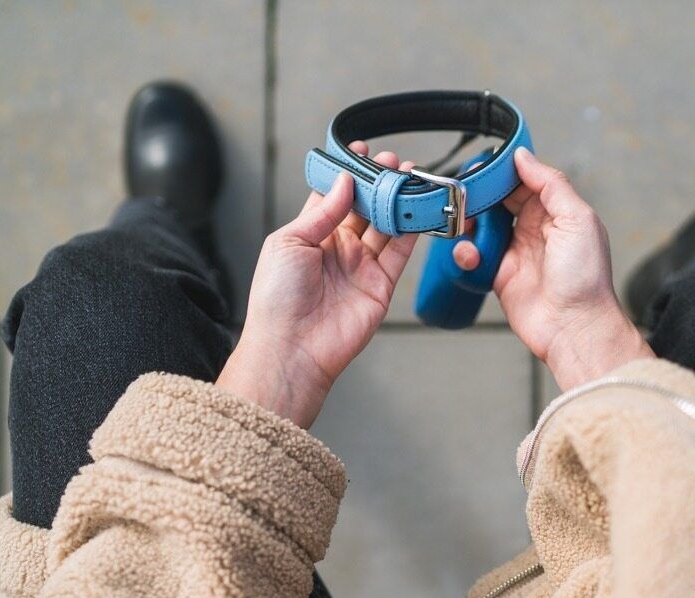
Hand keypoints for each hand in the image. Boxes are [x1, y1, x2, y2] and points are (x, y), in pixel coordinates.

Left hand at [217, 145, 417, 426]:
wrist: (292, 347)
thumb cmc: (277, 299)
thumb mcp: (289, 242)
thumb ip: (322, 211)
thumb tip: (345, 182)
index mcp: (309, 235)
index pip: (333, 196)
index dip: (348, 173)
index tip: (361, 152)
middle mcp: (337, 249)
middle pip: (364, 208)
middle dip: (379, 183)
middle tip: (394, 162)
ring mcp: (360, 266)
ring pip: (385, 226)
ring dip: (398, 201)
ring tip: (411, 176)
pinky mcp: (380, 285)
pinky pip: (400, 252)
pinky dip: (412, 230)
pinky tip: (418, 208)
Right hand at [453, 147, 652, 390]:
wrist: (574, 327)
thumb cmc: (586, 279)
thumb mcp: (577, 219)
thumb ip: (551, 184)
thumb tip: (524, 157)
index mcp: (556, 212)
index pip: (524, 181)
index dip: (502, 172)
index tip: (482, 165)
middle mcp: (535, 229)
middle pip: (498, 201)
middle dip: (480, 195)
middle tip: (463, 193)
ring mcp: (515, 252)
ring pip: (482, 226)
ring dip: (469, 224)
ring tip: (465, 226)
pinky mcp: (498, 275)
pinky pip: (474, 255)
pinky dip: (466, 253)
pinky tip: (472, 256)